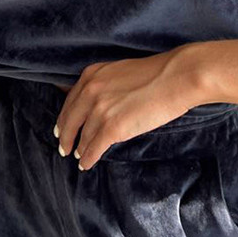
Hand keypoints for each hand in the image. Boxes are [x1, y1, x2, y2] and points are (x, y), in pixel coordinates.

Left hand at [53, 49, 203, 170]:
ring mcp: (100, 110)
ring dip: (80, 149)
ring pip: (83, 136)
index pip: (70, 101)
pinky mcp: (112, 128)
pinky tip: (86, 164)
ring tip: (80, 156)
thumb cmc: (156, 74)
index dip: (64, 119)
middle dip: (65, 137)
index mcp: (92, 75)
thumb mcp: (119, 72)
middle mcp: (91, 91)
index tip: (61, 129)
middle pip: (70, 120)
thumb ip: (104, 85)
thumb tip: (98, 104)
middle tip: (64, 147)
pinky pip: (93, 148)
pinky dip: (88, 158)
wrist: (176, 77)